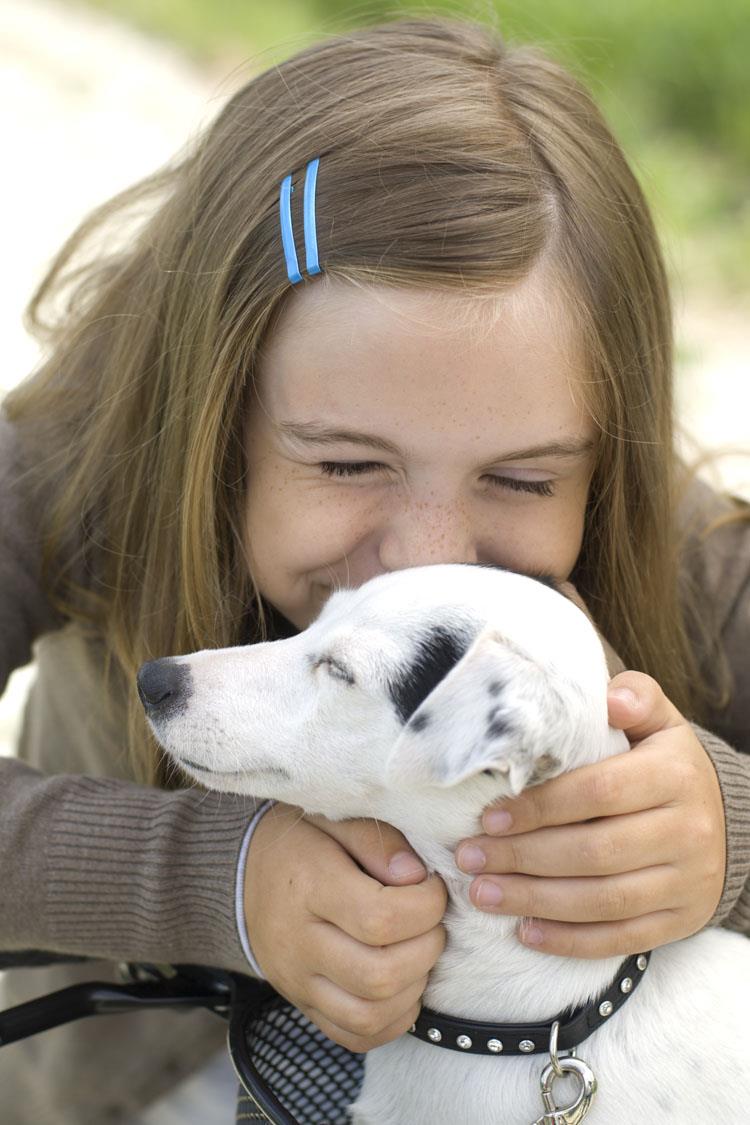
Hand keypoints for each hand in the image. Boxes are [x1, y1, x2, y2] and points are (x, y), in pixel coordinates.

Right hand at [244, 803, 446, 1050]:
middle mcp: (298, 943)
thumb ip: (377, 842)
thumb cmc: (300, 842)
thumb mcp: (335, 819)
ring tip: (417, 951)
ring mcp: (297, 982)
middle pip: (379, 975)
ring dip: (412, 988)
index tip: (432, 887)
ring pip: (368, 1015)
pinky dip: (391, 1020)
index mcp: (308, 888)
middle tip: (431, 922)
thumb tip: (416, 876)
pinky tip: (401, 985)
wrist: (241, 873)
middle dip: (426, 949)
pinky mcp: (302, 1005)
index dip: (426, 906)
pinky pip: (354, 1036)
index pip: (380, 918)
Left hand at [455, 671, 726, 957]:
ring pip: (603, 900)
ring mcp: (686, 882)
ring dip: (535, 900)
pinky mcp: (680, 920)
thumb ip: (635, 698)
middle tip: (470, 857)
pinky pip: (621, 938)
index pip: (598, 793)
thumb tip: (609, 698)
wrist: (727, 820)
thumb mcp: (659, 723)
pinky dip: (570, 939)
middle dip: (523, 857)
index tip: (489, 816)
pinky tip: (525, 931)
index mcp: (673, 776)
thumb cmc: (666, 765)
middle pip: (594, 851)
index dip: (539, 806)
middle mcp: (686, 831)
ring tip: (482, 894)